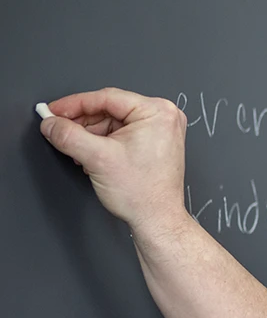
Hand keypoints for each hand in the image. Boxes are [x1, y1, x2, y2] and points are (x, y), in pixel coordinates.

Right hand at [39, 88, 189, 235]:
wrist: (157, 220)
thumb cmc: (143, 194)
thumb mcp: (97, 158)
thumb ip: (67, 135)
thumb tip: (50, 122)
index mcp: (158, 112)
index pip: (106, 97)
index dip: (73, 104)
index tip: (52, 111)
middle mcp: (164, 117)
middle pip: (109, 109)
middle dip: (81, 122)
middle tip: (58, 130)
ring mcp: (161, 130)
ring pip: (112, 122)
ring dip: (90, 134)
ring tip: (77, 150)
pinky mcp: (155, 143)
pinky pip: (121, 133)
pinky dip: (102, 142)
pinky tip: (90, 154)